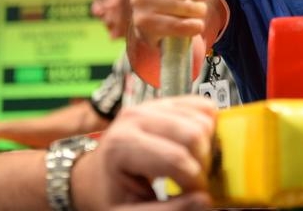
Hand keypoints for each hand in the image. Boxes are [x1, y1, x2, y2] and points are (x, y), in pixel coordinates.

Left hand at [72, 96, 216, 210]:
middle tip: (196, 179)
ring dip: (207, 145)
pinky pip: (202, 106)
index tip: (197, 195)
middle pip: (193, 133)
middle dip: (203, 161)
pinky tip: (196, 146)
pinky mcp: (165, 101)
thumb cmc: (107, 194)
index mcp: (122, 146)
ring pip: (202, 117)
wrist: (94, 176)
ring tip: (193, 164)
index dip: (194, 180)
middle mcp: (136, 118)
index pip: (175, 158)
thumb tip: (203, 201)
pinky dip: (208, 127)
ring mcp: (151, 105)